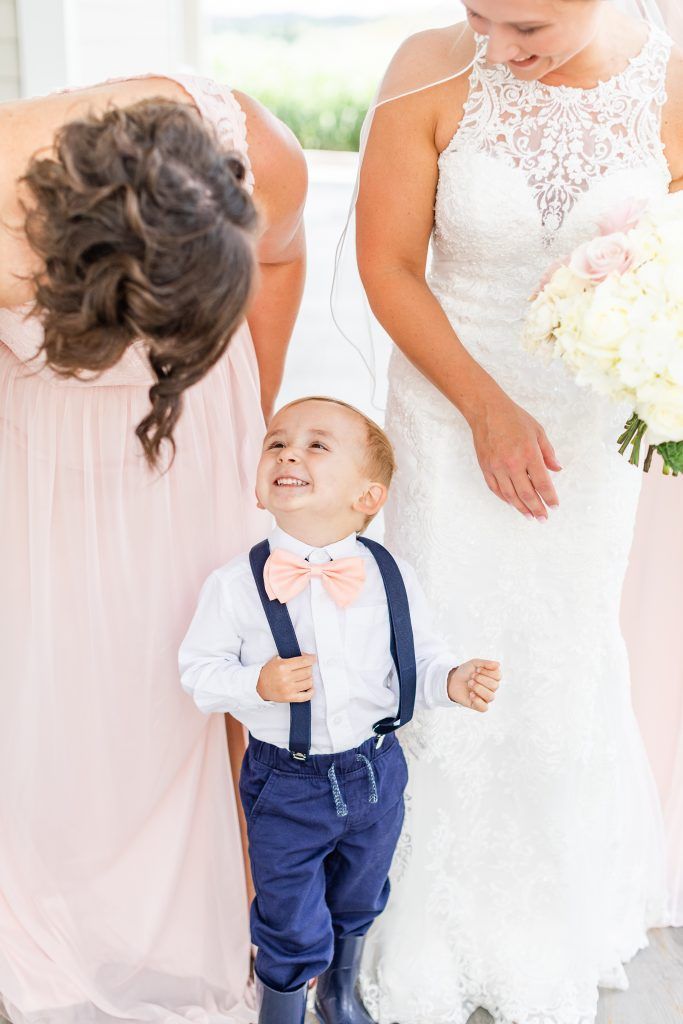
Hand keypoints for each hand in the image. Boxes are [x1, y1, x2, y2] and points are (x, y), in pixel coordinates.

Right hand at [257, 654, 315, 702]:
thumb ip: (291, 657)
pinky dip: (310, 692)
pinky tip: (309, 688)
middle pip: (308, 671)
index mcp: (283, 666)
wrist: (259, 686)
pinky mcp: (289, 698)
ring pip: (309, 682)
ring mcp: (288, 689)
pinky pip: (306, 696)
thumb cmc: (268, 672)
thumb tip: (306, 656)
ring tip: (305, 677)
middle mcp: (286, 678)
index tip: (313, 658)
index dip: (311, 659)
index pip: (304, 661)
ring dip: (309, 678)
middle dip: (309, 668)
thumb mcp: (276, 660)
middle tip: (307, 667)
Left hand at [448, 659, 501, 711]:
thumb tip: (498, 665)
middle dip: (481, 679)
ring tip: (470, 683)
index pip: (498, 676)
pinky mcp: (478, 706)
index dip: (487, 672)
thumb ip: (486, 663)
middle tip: (472, 676)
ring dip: (479, 688)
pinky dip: (478, 701)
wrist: (453, 680)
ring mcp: (485, 698)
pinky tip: (471, 694)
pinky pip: (484, 708)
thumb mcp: (475, 663)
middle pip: (495, 686)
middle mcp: (491, 689)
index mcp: (493, 678)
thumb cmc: (466, 672)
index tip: (477, 669)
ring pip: (491, 697)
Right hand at [468, 393, 561, 520]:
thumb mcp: (538, 431)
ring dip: (521, 508)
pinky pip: (496, 489)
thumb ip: (548, 452)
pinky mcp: (486, 468)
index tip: (554, 506)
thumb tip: (557, 469)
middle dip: (537, 508)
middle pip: (527, 493)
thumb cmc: (514, 418)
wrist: (487, 411)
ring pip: (511, 495)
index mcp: (529, 453)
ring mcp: (497, 467)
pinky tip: (513, 504)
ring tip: (530, 516)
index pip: (542, 482)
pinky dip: (505, 499)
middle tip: (543, 518)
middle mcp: (513, 463)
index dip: (550, 497)